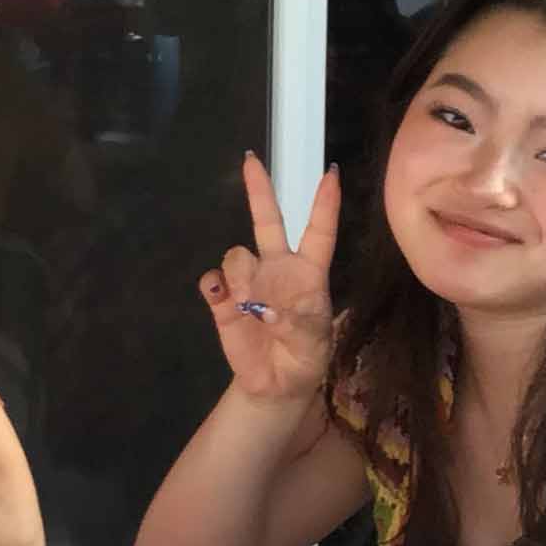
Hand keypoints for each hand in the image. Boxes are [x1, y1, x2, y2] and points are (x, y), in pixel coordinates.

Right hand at [195, 156, 340, 405]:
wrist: (275, 386)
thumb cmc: (304, 358)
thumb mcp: (315, 344)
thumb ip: (297, 324)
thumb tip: (266, 311)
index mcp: (308, 273)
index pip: (319, 232)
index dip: (325, 204)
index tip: (331, 173)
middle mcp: (277, 268)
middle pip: (267, 221)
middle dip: (259, 190)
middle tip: (251, 160)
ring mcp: (249, 283)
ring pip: (237, 254)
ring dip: (243, 275)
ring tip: (252, 308)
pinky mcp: (224, 302)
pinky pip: (213, 280)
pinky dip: (216, 285)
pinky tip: (222, 297)